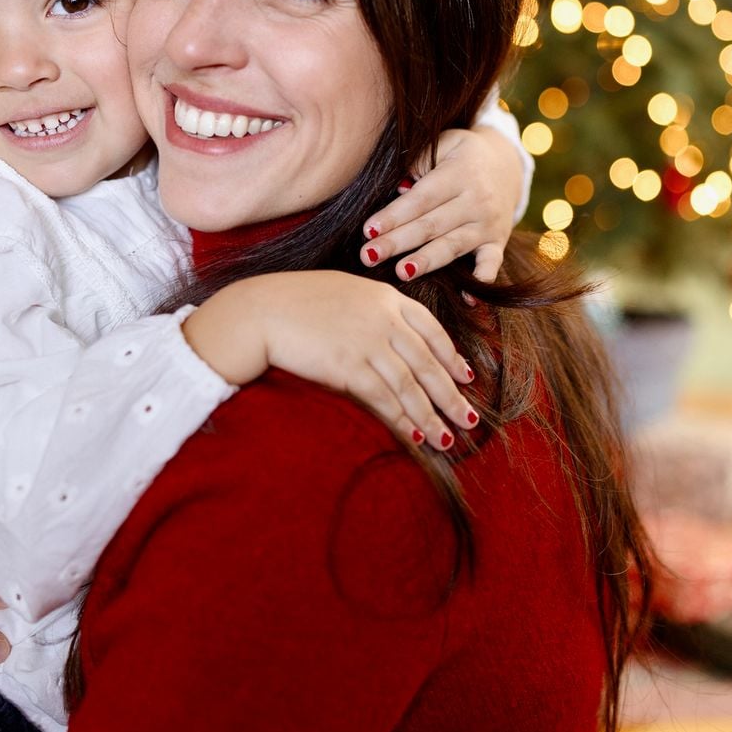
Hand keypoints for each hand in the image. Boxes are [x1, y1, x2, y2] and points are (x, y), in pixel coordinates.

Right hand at [185, 271, 479, 450]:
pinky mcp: (348, 367)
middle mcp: (385, 319)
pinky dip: (401, 420)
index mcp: (387, 297)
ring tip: (447, 439)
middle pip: (428, 363)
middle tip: (469, 420)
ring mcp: (368, 343)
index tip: (466, 377)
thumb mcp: (345, 292)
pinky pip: (383, 399)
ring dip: (431, 416)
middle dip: (451, 396)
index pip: (432, 330)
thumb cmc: (297, 301)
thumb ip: (375, 310)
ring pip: (410, 386)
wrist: (262, 310)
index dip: (451, 357)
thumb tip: (394, 337)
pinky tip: (414, 437)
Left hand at [360, 125, 521, 282]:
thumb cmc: (461, 156)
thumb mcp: (445, 143)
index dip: (394, 215)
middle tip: (368, 256)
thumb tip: (399, 186)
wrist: (506, 164)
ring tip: (402, 271)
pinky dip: (482, 280)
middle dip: (398, 241)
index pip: (421, 198)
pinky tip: (467, 298)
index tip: (368, 230)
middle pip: (431, 225)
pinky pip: (492, 263)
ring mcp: (488, 224)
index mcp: (458, 173)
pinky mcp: (498, 242)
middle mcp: (476, 200)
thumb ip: (420, 159)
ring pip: (453, 246)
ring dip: (427, 260)